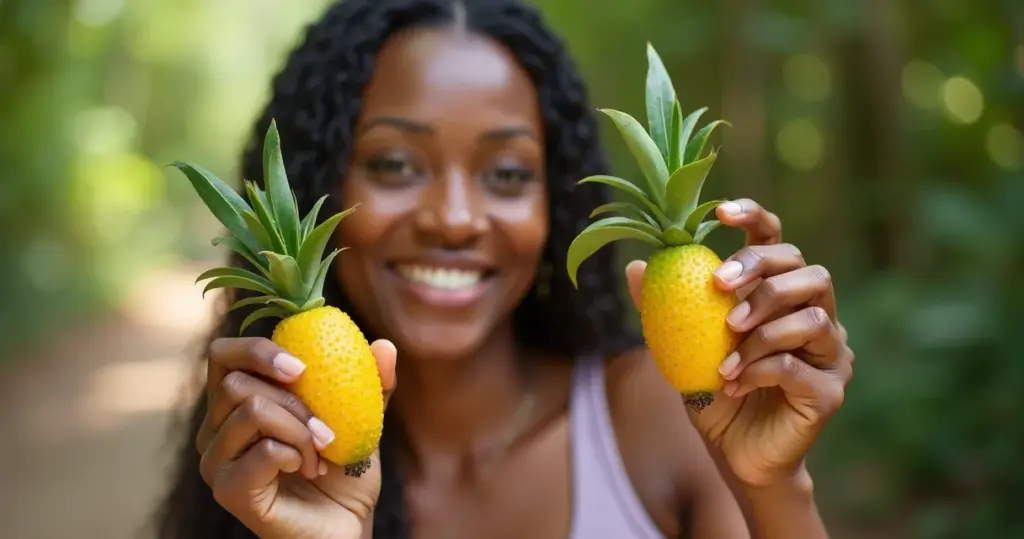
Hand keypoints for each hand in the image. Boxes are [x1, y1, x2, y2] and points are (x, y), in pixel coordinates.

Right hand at [195, 336, 397, 538]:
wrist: (346, 525)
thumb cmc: (345, 474)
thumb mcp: (361, 419)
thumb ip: (371, 383)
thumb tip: (385, 345)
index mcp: (234, 405)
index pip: (222, 356)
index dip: (256, 350)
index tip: (301, 366)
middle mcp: (214, 430)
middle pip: (237, 382)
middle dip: (294, 399)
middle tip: (326, 428)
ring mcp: (216, 461)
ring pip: (251, 411)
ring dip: (301, 429)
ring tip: (322, 454)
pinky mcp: (228, 489)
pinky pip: (262, 450)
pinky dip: (296, 454)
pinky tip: (309, 469)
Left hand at [626, 198, 853, 488]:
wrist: (735, 454)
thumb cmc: (714, 390)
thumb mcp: (681, 347)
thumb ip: (666, 308)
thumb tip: (637, 269)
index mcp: (781, 295)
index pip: (780, 242)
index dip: (756, 220)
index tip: (721, 213)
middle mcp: (817, 316)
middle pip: (807, 270)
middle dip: (760, 273)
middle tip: (718, 289)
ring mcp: (831, 353)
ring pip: (811, 317)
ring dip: (759, 331)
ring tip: (723, 356)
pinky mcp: (830, 390)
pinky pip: (797, 365)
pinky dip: (758, 369)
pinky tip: (731, 382)